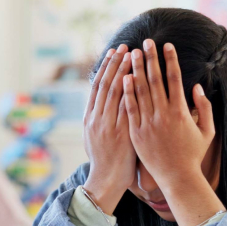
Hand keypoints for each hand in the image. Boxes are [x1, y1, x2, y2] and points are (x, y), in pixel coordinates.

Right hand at [81, 45, 135, 214]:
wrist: (106, 180)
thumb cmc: (104, 161)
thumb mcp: (93, 137)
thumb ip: (97, 118)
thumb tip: (101, 102)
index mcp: (90, 118)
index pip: (97, 86)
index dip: (106, 67)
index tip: (113, 52)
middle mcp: (98, 118)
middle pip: (106, 84)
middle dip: (116, 63)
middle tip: (124, 45)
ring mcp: (109, 124)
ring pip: (115, 92)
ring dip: (124, 71)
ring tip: (133, 54)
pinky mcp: (122, 132)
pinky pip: (126, 107)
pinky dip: (130, 91)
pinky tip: (136, 78)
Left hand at [123, 40, 213, 188]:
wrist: (177, 177)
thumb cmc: (193, 155)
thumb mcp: (207, 131)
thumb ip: (204, 107)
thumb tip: (197, 87)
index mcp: (181, 112)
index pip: (174, 78)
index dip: (170, 59)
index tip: (166, 44)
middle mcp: (164, 114)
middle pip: (155, 79)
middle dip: (150, 58)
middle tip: (146, 41)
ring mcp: (148, 123)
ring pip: (140, 90)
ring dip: (136, 70)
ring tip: (132, 53)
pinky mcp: (137, 132)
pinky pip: (130, 108)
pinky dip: (127, 92)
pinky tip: (124, 78)